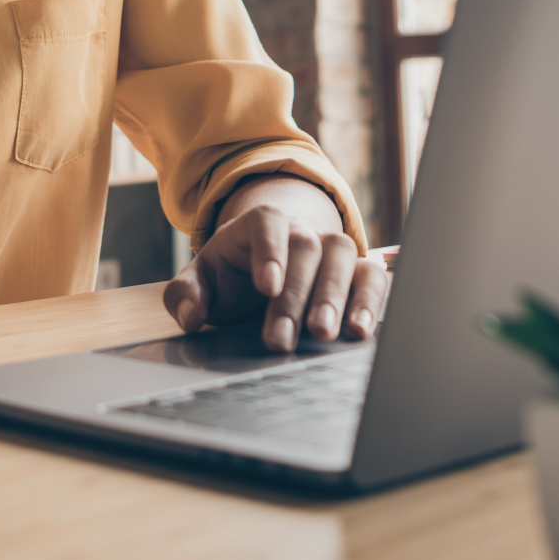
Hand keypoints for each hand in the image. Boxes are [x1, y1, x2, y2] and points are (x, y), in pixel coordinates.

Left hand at [163, 177, 385, 351]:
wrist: (263, 272)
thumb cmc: (233, 275)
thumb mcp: (203, 280)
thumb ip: (187, 294)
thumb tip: (189, 315)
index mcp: (260, 223)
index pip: (267, 222)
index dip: (270, 250)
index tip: (266, 286)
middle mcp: (301, 229)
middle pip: (306, 247)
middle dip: (295, 294)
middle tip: (283, 337)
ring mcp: (331, 248)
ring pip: (343, 255)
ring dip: (335, 296)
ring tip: (323, 333)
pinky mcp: (356, 273)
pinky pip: (371, 276)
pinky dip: (370, 299)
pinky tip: (358, 330)